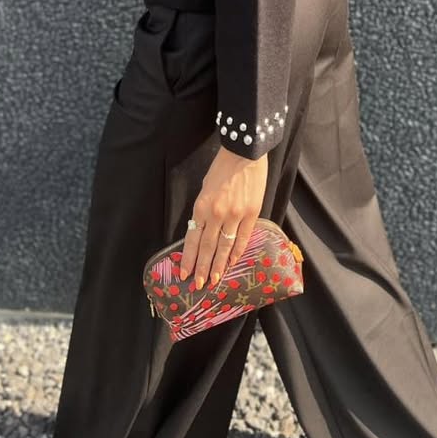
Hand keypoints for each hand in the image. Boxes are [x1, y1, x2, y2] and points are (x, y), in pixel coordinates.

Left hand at [179, 145, 268, 291]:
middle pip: (208, 247)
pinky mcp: (251, 213)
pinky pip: (243, 238)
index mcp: (202, 206)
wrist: (244, 153)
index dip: (189, 258)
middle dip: (202, 268)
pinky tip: (233, 262)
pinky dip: (237, 252)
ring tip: (215, 280)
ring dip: (219, 265)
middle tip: (199, 285)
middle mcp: (217, 214)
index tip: (185, 273)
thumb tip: (203, 230)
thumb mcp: (205, 188)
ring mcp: (235, 215)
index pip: (193, 239)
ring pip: (225, 247)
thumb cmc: (222, 167)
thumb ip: (204, 210)